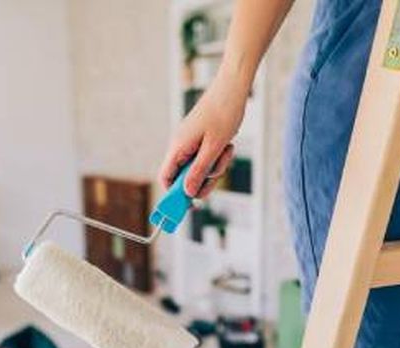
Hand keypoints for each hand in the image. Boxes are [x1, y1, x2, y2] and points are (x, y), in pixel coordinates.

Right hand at [158, 72, 248, 198]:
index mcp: (178, 147)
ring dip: (215, 167)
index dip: (174, 195)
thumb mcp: (213, 147)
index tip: (189, 206)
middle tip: (217, 175)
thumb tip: (188, 193)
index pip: (166, 178)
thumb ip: (199, 171)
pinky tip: (227, 145)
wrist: (233, 89)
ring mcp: (191, 144)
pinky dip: (218, 158)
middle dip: (203, 180)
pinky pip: (207, 159)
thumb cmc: (223, 113)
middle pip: (185, 178)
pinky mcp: (201, 141)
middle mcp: (181, 146)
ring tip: (226, 151)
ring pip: (200, 170)